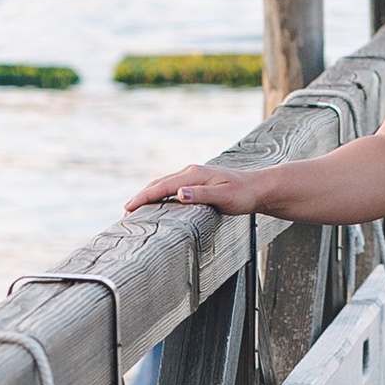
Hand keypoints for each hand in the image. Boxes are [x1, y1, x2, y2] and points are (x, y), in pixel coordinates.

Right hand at [123, 161, 266, 216]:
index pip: (163, 186)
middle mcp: (191, 172)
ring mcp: (193, 175)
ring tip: (135, 207)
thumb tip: (179, 193)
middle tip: (126, 212)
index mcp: (194, 175)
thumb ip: (201, 196)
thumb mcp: (224, 197)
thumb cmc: (244, 195)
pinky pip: (172, 186)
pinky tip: (157, 202)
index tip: (129, 207)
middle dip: (141, 196)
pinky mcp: (197, 181)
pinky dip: (159, 193)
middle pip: (159, 183)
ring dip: (148, 194)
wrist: (259, 187)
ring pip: (164, 184)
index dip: (144, 197)